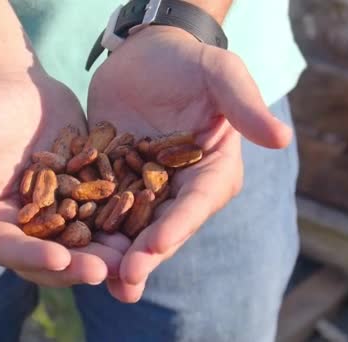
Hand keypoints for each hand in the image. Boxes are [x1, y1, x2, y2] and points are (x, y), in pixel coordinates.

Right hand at [0, 70, 124, 285]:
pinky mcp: (83, 197)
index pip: (7, 248)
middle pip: (48, 255)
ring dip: (104, 253)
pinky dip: (121, 223)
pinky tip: (144, 224)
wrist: (16, 86)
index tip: (60, 258)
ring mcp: (56, 214)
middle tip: (105, 269)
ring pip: (80, 242)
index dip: (32, 255)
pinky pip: (102, 214)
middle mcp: (22, 227)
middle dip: (76, 265)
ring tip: (130, 258)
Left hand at [87, 27, 292, 300]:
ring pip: (128, 226)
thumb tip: (282, 138)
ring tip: (95, 280)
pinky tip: (66, 246)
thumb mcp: (219, 73)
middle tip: (124, 282)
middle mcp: (177, 188)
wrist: (144, 56)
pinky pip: (96, 204)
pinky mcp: (109, 179)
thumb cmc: (188, 62)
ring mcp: (141, 188)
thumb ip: (243, 104)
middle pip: (162, 226)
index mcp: (211, 171)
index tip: (155, 245)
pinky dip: (84, 225)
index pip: (196, 203)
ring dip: (113, 255)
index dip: (177, 226)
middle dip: (144, 255)